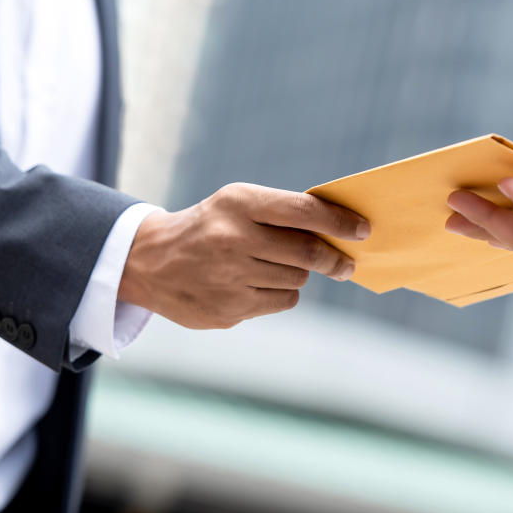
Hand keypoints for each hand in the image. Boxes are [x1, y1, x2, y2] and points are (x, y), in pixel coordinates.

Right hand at [118, 183, 369, 328]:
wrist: (148, 262)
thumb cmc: (210, 226)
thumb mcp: (236, 203)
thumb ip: (282, 212)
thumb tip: (342, 231)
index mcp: (238, 203)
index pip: (304, 211)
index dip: (340, 222)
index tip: (363, 230)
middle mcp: (233, 238)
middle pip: (308, 253)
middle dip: (335, 259)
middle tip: (346, 264)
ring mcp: (230, 277)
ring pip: (297, 280)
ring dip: (298, 274)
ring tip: (271, 266)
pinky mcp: (229, 309)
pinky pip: (282, 302)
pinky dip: (281, 294)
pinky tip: (256, 284)